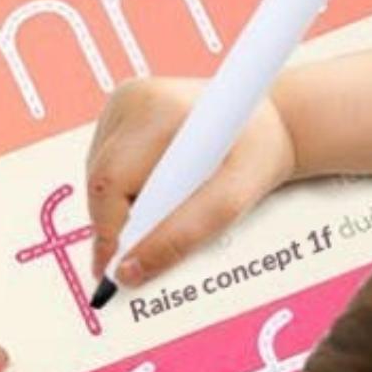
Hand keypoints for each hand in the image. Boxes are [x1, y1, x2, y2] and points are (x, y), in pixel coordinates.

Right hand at [86, 77, 297, 287]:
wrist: (272, 122)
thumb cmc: (257, 154)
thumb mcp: (232, 201)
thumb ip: (181, 236)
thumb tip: (130, 270)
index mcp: (160, 111)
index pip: (111, 183)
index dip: (107, 233)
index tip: (112, 271)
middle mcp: (133, 99)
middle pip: (100, 181)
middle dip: (116, 224)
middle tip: (139, 255)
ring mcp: (123, 101)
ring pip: (99, 176)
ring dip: (122, 207)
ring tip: (166, 208)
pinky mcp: (119, 110)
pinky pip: (105, 164)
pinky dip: (124, 190)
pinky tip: (158, 188)